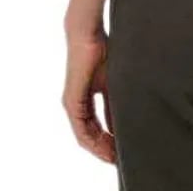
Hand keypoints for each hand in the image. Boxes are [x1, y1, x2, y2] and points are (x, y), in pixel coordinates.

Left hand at [62, 28, 115, 164]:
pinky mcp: (71, 101)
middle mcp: (75, 104)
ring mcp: (72, 104)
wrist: (88, 34)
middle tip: (120, 159)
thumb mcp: (112, 81)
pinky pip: (81, 129)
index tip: (121, 149)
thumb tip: (121, 123)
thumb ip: (113, 103)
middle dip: (105, 148)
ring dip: (99, 148)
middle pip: (90, 135)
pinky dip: (93, 140)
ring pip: (84, 136)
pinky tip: (105, 146)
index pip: (96, 126)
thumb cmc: (101, 51)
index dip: (108, 140)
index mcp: (85, 99)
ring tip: (114, 156)